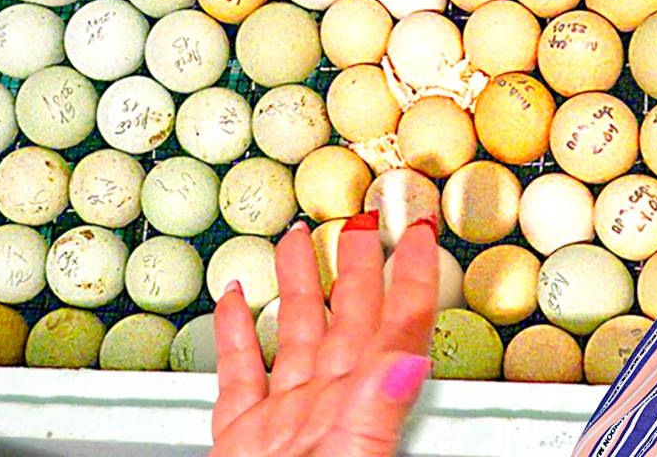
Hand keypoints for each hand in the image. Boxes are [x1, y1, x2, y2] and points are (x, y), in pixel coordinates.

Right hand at [210, 210, 439, 456]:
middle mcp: (328, 406)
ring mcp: (285, 419)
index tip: (422, 232)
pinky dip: (235, 331)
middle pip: (349, 318)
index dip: (413, 275)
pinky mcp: (242, 435)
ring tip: (295, 241)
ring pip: (296, 334)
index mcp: (359, 406)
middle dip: (356, 264)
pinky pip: (241, 371)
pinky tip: (234, 300)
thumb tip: (409, 364)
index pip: (397, 327)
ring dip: (296, 284)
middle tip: (360, 221)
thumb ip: (376, 409)